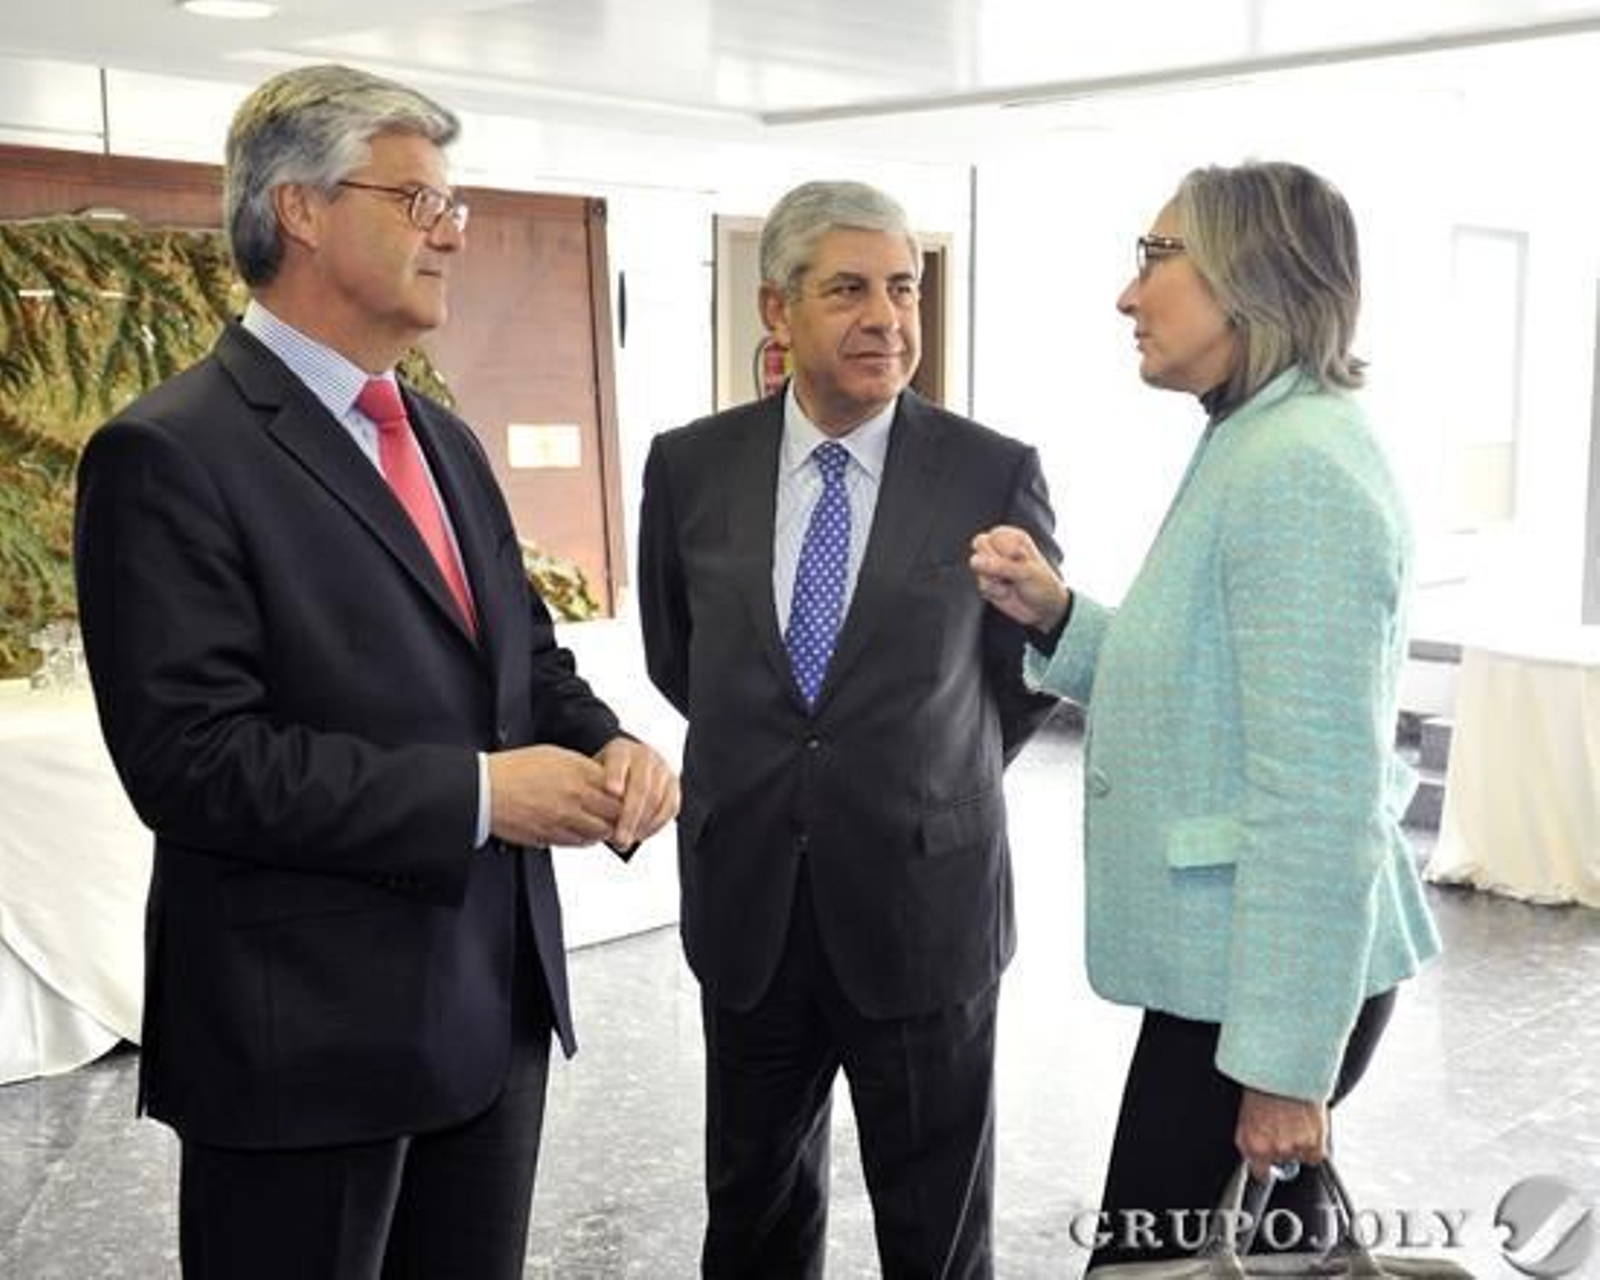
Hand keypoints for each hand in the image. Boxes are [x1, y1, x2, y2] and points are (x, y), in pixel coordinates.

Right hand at [488, 745, 622, 847]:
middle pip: (615, 813)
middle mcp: (575, 796)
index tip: (626, 797)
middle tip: (621, 816)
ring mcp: (563, 819)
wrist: (485, 790)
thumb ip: (582, 768)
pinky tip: (583, 833)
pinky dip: (585, 839)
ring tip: (604, 826)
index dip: (626, 796)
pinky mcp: (551, 836)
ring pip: (599, 832)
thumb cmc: (514, 770)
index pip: (619, 789)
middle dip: (620, 816)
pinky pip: (578, 842)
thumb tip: (601, 777)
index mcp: (578, 772)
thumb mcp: (554, 756)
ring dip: (604, 830)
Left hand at [595, 737, 679, 849]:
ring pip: (656, 799)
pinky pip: (670, 807)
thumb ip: (593, 791)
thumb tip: (592, 817)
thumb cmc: (603, 778)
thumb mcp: (592, 777)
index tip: (611, 791)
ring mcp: (662, 768)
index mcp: (621, 749)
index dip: (615, 775)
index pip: (619, 760)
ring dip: (641, 824)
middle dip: (629, 815)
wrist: (627, 769)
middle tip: (619, 838)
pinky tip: (641, 834)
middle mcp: (644, 755)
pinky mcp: (674, 784)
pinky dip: (656, 824)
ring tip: (627, 840)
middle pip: (640, 786)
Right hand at [968, 525, 1071, 631]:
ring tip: (1010, 583)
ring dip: (994, 579)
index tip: (1016, 558)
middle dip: (993, 562)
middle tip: (1009, 571)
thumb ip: (999, 565)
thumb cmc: (1043, 585)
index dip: (1001, 548)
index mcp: (1013, 539)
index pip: (992, 534)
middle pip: (980, 544)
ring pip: (977, 566)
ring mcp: (993, 566)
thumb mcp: (1026, 572)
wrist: (1045, 610)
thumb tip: (974, 560)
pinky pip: (981, 584)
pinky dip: (994, 591)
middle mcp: (1001, 549)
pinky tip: (1006, 592)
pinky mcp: (988, 582)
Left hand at [1235, 1087, 1327, 1180]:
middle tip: (1284, 1125)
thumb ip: (1253, 1138)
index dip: (1266, 1168)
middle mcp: (1271, 1149)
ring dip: (1301, 1143)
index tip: (1269, 1167)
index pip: (1260, 1173)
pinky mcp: (1314, 1145)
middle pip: (1282, 1162)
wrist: (1285, 1069)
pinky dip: (1316, 1144)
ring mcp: (1293, 1148)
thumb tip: (1258, 1155)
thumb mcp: (1248, 1114)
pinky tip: (1309, 1125)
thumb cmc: (1265, 1085)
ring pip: (1300, 1158)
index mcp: (1251, 1143)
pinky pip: (1316, 1156)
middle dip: (1283, 1147)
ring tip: (1295, 1120)